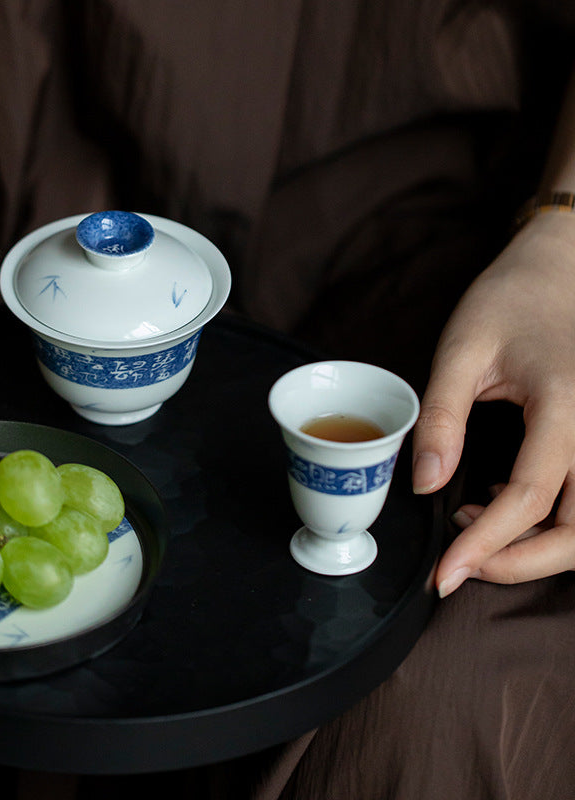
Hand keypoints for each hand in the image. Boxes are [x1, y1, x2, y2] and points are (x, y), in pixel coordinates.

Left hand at [411, 212, 574, 596]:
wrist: (558, 268)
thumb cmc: (508, 300)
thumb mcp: (461, 351)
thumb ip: (442, 419)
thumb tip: (427, 486)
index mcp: (567, 406)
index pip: (529, 498)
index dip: (484, 545)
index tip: (446, 573)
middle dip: (520, 562)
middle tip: (462, 564)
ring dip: (538, 547)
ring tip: (474, 527)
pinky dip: (550, 521)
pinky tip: (503, 503)